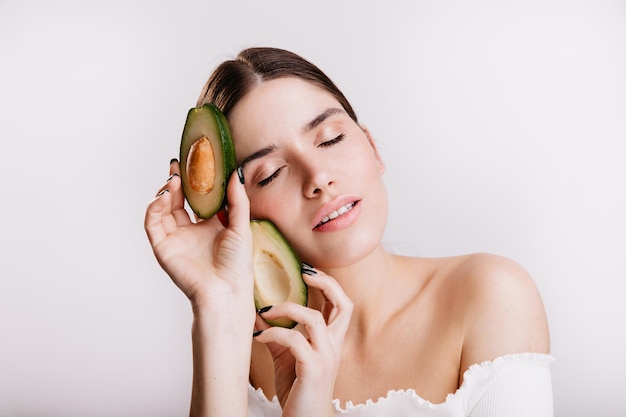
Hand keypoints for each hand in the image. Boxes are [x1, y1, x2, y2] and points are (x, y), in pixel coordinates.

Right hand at [144, 160, 253, 318]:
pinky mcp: (163, 247)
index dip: (194, 182)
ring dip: (165, 192)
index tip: (194, 163)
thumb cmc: (237, 265)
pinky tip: (165, 196)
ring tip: (174, 180)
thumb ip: (237, 200)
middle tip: (177, 166)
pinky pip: (152, 224)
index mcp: (210, 226)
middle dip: (176, 182)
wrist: (225, 291)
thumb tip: (236, 172)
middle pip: (177, 201)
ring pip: (162, 209)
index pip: (197, 198)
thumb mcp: (241, 226)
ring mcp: (175, 239)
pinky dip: (154, 207)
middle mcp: (191, 232)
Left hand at [253, 269, 352, 416]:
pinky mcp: (313, 369)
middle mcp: (333, 345)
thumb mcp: (286, 355)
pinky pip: (295, 340)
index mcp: (331, 340)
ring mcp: (325, 357)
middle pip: (343, 304)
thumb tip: (257, 311)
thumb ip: (277, 333)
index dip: (327, 282)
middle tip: (302, 272)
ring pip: (314, 319)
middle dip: (325, 282)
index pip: (341, 303)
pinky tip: (259, 336)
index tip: (306, 270)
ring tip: (266, 310)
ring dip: (287, 308)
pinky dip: (274, 332)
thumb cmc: (297, 389)